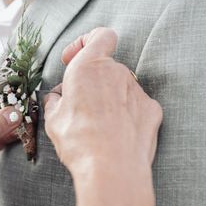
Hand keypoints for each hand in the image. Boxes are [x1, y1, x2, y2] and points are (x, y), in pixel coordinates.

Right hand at [43, 28, 161, 176]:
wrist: (112, 169)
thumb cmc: (79, 141)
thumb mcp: (52, 119)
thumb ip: (56, 100)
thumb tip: (58, 98)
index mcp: (88, 67)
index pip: (99, 35)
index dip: (85, 42)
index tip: (72, 59)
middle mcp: (116, 72)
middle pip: (106, 67)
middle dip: (92, 82)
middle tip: (77, 106)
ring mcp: (137, 90)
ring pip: (120, 87)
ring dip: (109, 100)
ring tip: (97, 127)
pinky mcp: (152, 110)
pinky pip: (136, 105)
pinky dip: (126, 115)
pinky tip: (116, 135)